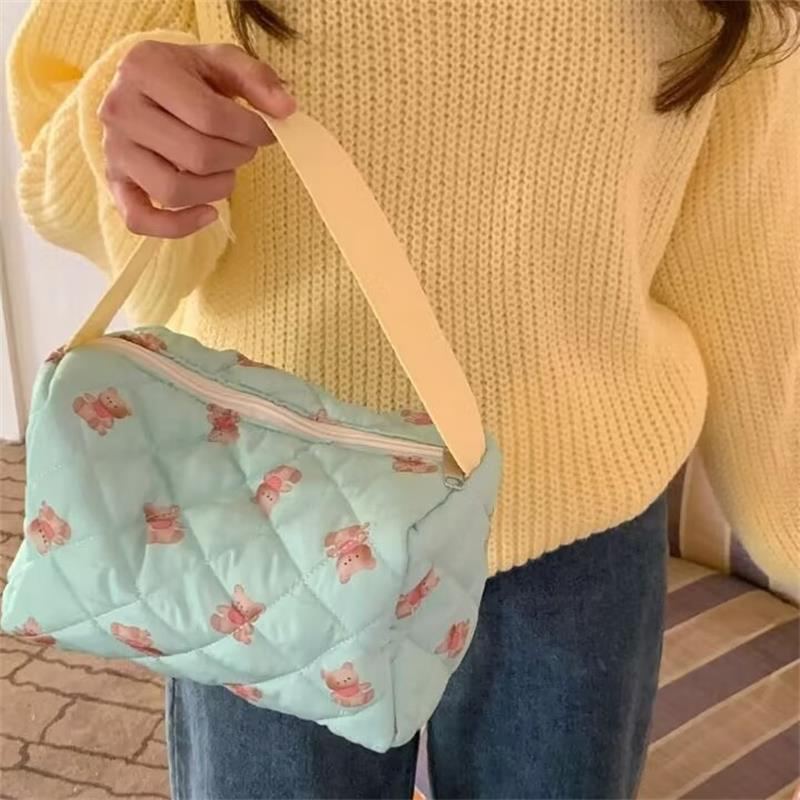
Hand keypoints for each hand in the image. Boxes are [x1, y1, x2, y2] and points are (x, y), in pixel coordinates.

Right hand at [99, 41, 294, 237]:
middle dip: (236, 158)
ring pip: (174, 191)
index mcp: (144, 69)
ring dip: (216, 190)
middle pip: (197, 157)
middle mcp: (120, 109)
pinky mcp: (115, 183)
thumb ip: (257, 78)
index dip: (251, 132)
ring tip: (226, 173)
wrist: (143, 86)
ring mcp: (114, 150)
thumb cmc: (187, 76)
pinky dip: (179, 226)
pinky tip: (209, 214)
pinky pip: (141, 220)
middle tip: (244, 149)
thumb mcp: (221, 62)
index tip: (266, 132)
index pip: (211, 117)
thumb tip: (286, 109)